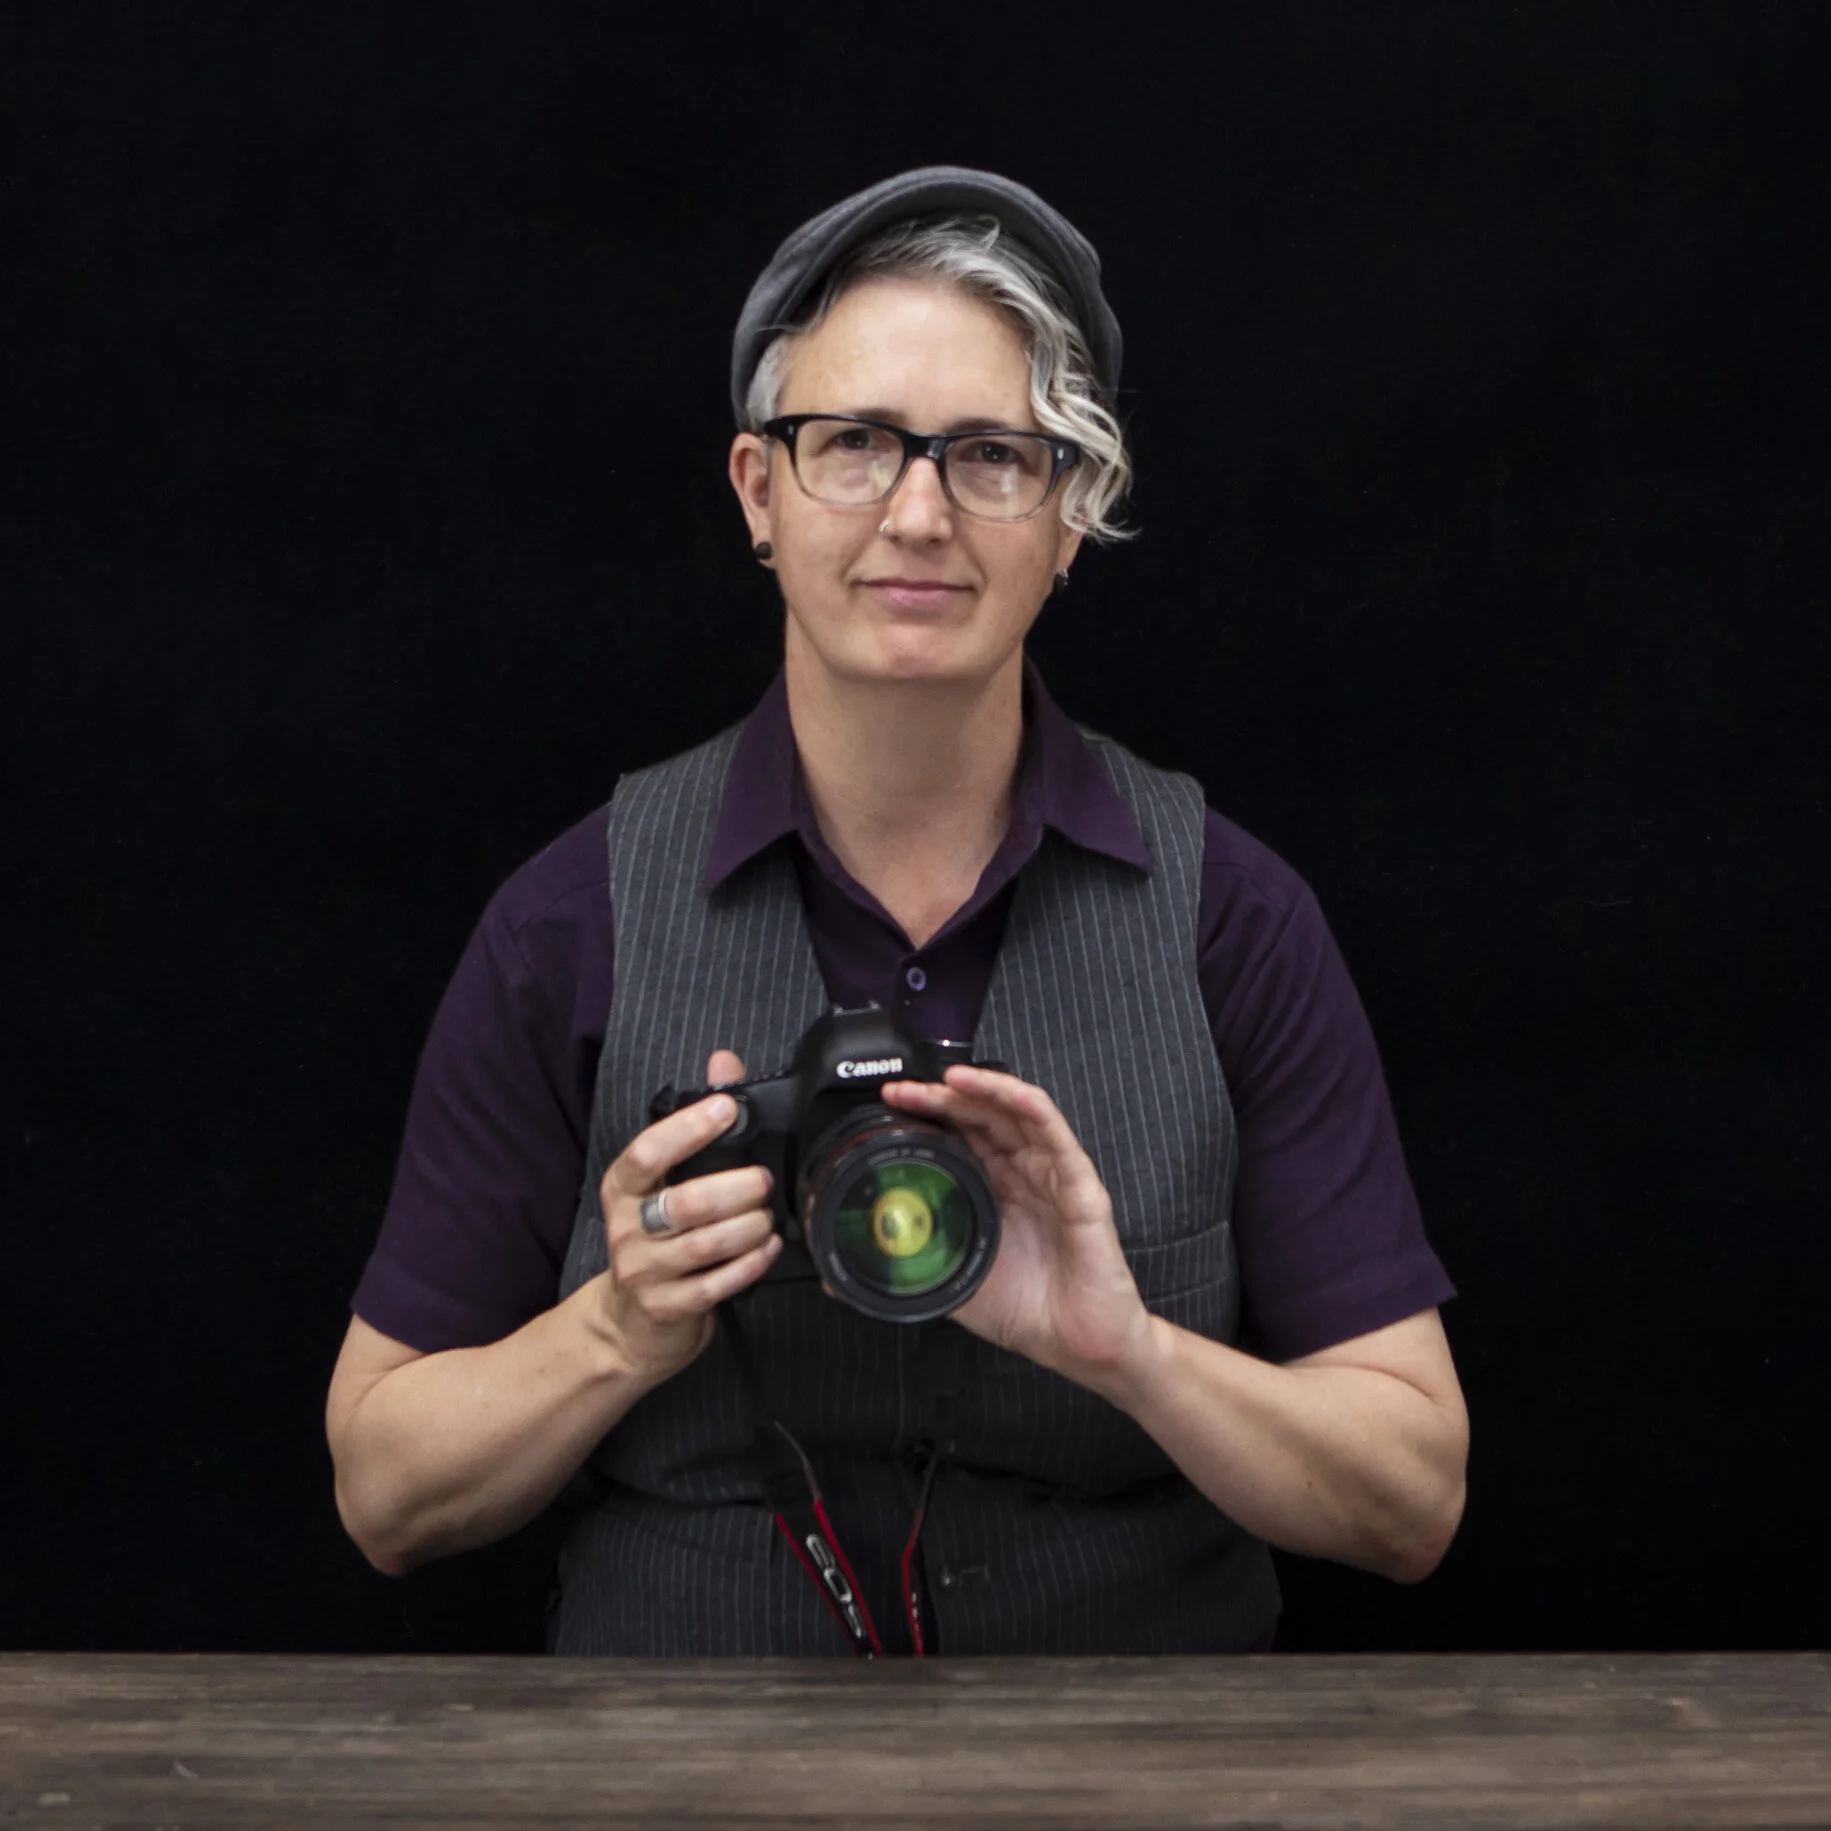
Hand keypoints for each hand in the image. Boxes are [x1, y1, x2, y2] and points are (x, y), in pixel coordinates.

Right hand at [594, 1049, 776, 1385]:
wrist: (629, 1321)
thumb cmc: (655, 1238)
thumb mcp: (663, 1181)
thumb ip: (694, 1123)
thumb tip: (724, 1062)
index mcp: (624, 1187)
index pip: (647, 1152)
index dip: (688, 1128)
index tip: (726, 1108)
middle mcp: (627, 1227)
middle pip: (686, 1202)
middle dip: (737, 1188)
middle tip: (762, 1180)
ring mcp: (644, 1271)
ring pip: (706, 1244)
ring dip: (749, 1226)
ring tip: (767, 1216)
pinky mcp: (667, 1307)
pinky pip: (716, 1285)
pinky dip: (750, 1263)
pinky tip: (767, 1248)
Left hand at [880, 1066, 1154, 1392]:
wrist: (1077, 1347)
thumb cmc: (1027, 1312)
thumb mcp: (953, 1281)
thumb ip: (911, 1266)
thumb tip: (847, 1270)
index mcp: (995, 1190)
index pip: (959, 1136)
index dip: (926, 1115)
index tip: (889, 1106)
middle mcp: (1023, 1175)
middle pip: (982, 1117)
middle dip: (942, 1097)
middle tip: (903, 1089)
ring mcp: (1052, 1175)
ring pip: (1017, 1113)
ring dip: (982, 1088)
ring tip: (947, 1078)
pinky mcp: (1081, 1185)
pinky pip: (1055, 1134)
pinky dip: (1027, 1105)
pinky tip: (1002, 1091)